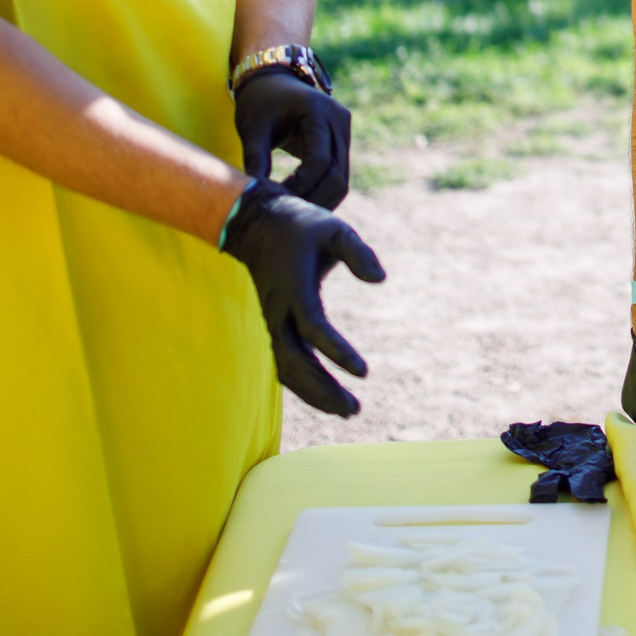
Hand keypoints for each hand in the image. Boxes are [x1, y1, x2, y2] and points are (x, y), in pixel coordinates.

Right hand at [219, 179, 385, 415]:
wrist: (255, 224)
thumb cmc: (300, 226)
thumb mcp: (333, 228)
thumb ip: (357, 251)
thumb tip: (380, 279)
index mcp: (294, 289)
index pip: (314, 328)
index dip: (337, 351)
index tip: (363, 372)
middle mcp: (277, 312)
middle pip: (295, 362)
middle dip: (323, 389)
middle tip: (355, 409)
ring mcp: (270, 322)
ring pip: (286, 370)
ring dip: (314, 394)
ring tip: (347, 411)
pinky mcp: (271, 327)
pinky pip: (282, 364)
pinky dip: (301, 385)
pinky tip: (325, 398)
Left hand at [233, 69, 352, 209]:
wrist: (272, 80)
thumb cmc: (259, 101)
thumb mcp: (252, 128)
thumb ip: (255, 158)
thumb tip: (255, 195)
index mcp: (319, 111)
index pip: (319, 161)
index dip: (301, 186)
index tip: (276, 199)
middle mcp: (339, 120)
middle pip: (337, 174)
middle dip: (313, 199)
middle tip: (285, 214)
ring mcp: (344, 130)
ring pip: (341, 179)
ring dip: (320, 200)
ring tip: (292, 212)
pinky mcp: (341, 141)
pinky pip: (338, 174)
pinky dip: (321, 192)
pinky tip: (299, 202)